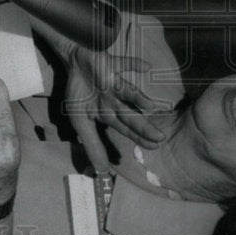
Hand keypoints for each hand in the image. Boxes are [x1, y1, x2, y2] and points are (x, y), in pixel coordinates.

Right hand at [64, 51, 165, 173]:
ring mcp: (113, 82)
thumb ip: (92, 145)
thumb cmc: (80, 92)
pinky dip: (132, 64)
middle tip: (160, 137)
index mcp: (108, 113)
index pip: (126, 128)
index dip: (139, 138)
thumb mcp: (80, 121)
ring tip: (152, 106)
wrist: (75, 62)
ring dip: (139, 98)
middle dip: (143, 126)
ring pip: (128, 92)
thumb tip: (102, 172)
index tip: (155, 147)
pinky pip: (122, 63)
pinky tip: (146, 67)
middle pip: (130, 115)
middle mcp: (114, 100)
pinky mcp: (110, 64)